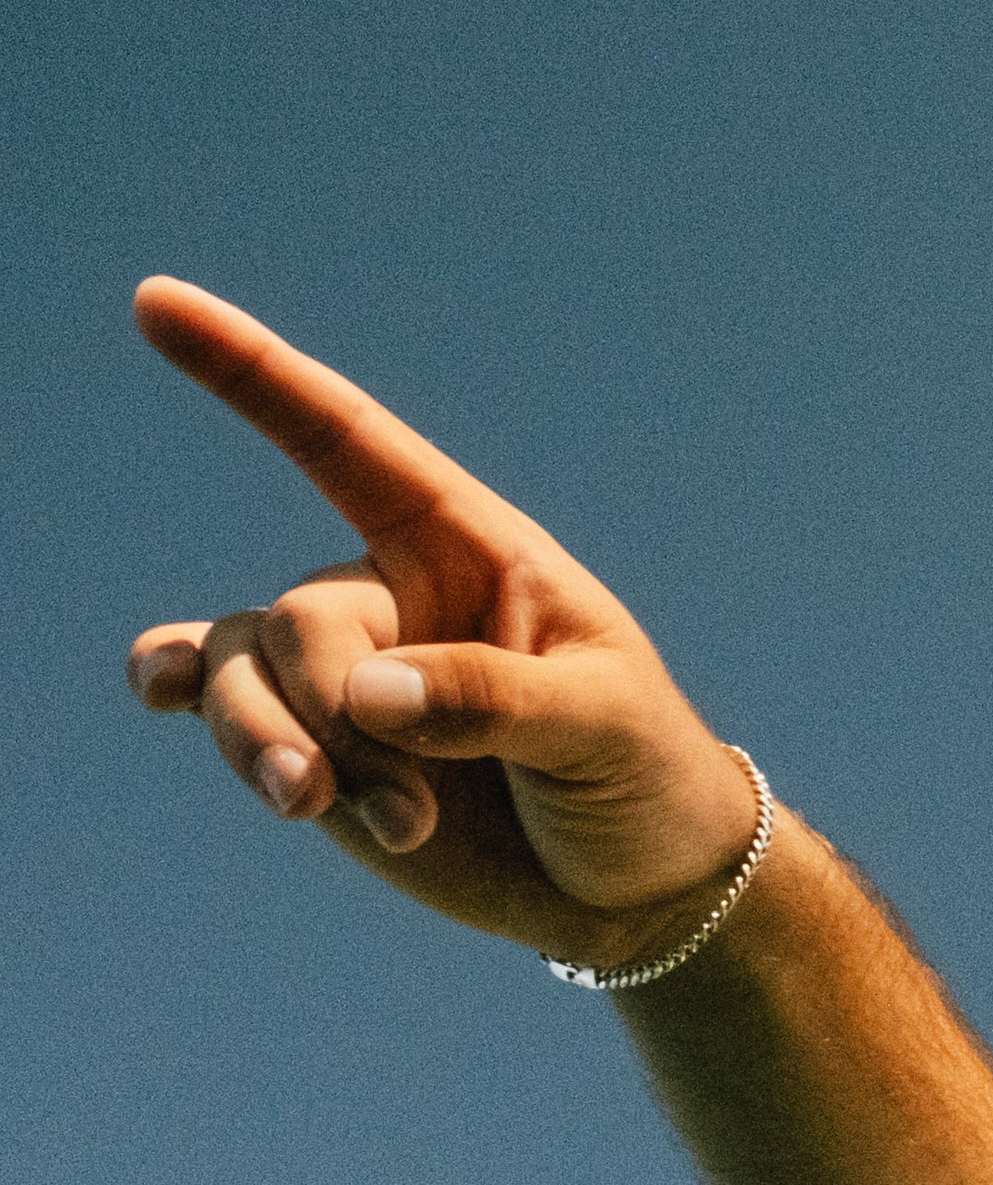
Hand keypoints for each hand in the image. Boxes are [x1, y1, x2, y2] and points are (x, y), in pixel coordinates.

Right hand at [122, 279, 757, 969]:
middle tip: (415, 812)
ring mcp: (344, 668)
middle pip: (300, 622)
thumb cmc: (643, 777)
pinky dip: (183, 695)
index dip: (254, 372)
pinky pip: (214, 695)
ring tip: (356, 820)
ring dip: (273, 749)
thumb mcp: (605, 727)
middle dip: (335, 715)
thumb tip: (366, 691)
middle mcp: (393, 594)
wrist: (636, 883)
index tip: (156, 300)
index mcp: (472, 550)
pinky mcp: (314, 742)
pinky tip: (160, 695)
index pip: (351, 443)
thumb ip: (496, 700)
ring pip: (238, 670)